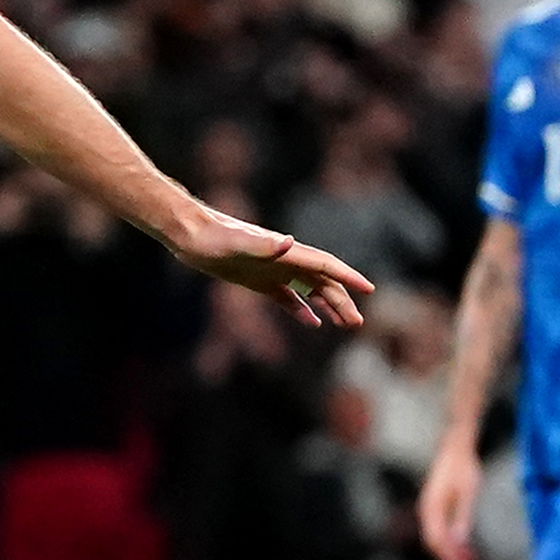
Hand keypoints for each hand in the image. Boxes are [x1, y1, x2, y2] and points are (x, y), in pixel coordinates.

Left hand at [167, 208, 371, 328]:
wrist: (190, 234)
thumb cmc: (213, 237)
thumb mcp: (237, 243)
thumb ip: (264, 245)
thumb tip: (289, 243)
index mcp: (287, 253)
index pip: (326, 265)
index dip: (348, 277)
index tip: (369, 290)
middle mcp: (285, 261)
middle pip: (323, 282)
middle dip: (342, 301)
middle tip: (357, 324)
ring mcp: (273, 271)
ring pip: (310, 290)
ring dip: (328, 306)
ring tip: (346, 324)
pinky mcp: (258, 281)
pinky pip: (287, 298)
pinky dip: (302, 310)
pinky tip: (313, 323)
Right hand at [417, 438, 481, 559]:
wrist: (455, 449)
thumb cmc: (463, 468)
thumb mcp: (467, 493)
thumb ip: (462, 517)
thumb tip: (459, 541)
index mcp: (432, 508)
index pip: (436, 540)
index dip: (449, 556)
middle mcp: (426, 510)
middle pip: (433, 542)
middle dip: (449, 557)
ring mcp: (429, 508)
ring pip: (435, 537)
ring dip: (449, 550)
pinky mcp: (435, 506)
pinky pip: (438, 528)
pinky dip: (449, 540)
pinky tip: (462, 544)